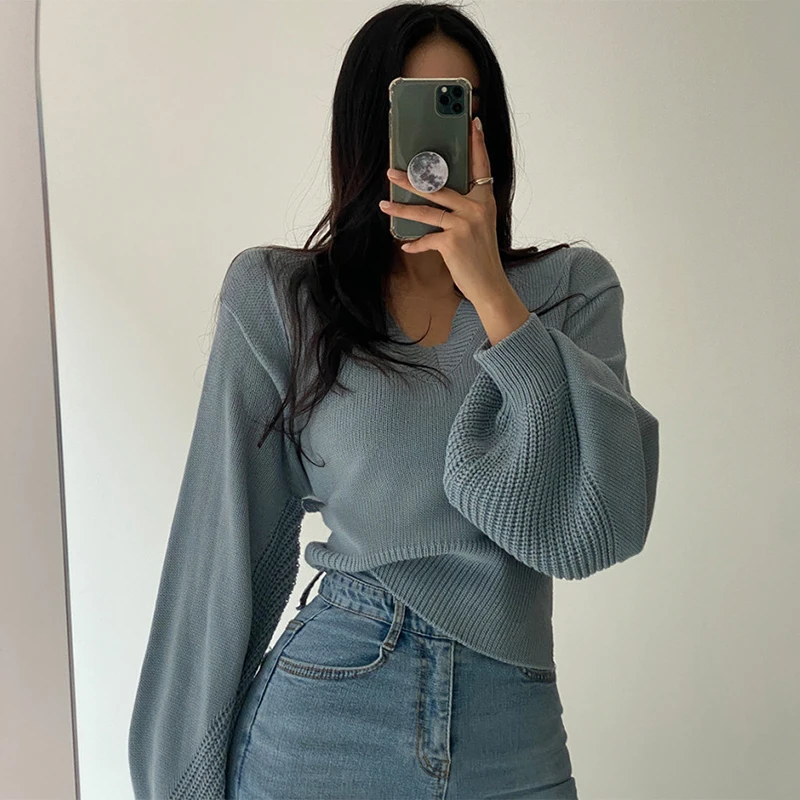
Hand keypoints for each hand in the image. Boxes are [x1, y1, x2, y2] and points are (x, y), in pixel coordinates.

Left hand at [379, 116, 508, 304]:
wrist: (489, 284)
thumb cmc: (481, 256)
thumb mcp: (478, 227)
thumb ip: (464, 211)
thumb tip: (435, 198)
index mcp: (485, 201)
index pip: (481, 167)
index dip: (477, 145)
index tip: (473, 123)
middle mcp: (476, 208)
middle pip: (439, 186)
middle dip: (412, 179)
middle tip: (392, 171)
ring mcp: (464, 224)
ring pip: (426, 211)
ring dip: (401, 209)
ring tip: (385, 204)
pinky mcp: (452, 242)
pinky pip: (426, 239)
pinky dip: (415, 244)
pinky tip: (407, 245)